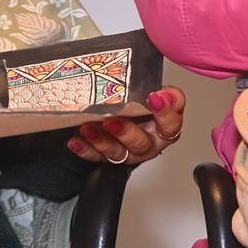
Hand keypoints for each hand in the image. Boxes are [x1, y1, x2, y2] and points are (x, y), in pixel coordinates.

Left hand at [68, 86, 185, 166]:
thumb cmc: (140, 102)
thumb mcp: (153, 91)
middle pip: (142, 143)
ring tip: (88, 128)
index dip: (166, 113)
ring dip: (102, 141)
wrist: (122, 113)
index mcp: (164, 127)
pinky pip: (95, 157)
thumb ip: (160, 91)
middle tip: (112, 121)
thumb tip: (163, 91)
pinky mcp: (106, 156)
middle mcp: (148, 142)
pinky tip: (77, 140)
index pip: (171, 124)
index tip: (155, 97)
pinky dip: (85, 149)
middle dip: (126, 132)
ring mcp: (127, 152)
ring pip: (117, 152)